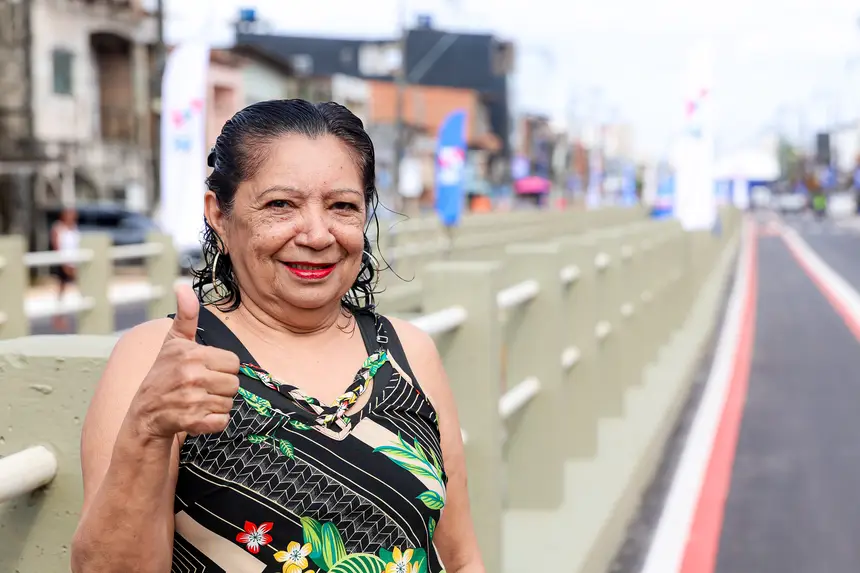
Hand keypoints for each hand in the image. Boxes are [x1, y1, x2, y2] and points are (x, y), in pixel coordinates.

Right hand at [129, 284, 239, 439]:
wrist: (144, 413)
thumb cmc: (163, 374)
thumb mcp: (173, 343)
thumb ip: (185, 316)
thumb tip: (183, 286)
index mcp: (191, 354)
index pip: (233, 362)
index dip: (222, 368)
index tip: (205, 370)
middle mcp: (191, 375)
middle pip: (234, 384)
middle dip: (221, 387)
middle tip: (200, 387)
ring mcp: (191, 400)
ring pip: (229, 403)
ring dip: (216, 405)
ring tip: (197, 401)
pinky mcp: (192, 422)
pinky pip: (222, 422)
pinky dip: (213, 422)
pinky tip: (197, 415)